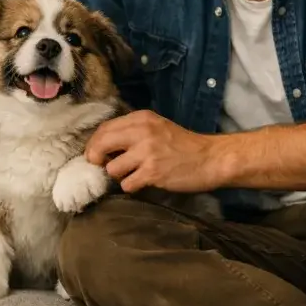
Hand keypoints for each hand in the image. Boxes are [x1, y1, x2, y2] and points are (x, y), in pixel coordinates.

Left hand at [85, 110, 219, 192]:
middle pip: (101, 144)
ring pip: (112, 168)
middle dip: (96, 159)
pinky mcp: (153, 172)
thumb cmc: (182, 145)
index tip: (95, 155)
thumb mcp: (156, 127)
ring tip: (133, 174)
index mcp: (141, 118)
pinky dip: (132, 186)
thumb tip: (102, 146)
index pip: (104, 128)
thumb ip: (132, 132)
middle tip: (104, 166)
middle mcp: (142, 131)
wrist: (210, 158)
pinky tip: (143, 182)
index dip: (94, 144)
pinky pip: (127, 184)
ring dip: (119, 176)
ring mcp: (147, 152)